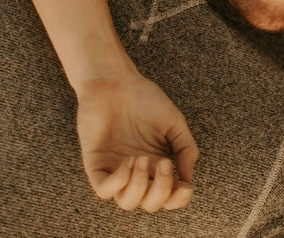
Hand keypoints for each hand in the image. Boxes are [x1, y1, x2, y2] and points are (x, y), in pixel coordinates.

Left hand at [75, 69, 198, 212]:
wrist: (115, 80)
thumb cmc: (144, 98)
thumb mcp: (174, 122)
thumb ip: (185, 148)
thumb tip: (188, 177)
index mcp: (157, 164)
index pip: (168, 196)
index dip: (178, 200)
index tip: (185, 186)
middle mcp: (137, 172)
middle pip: (150, 204)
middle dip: (161, 191)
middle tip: (164, 164)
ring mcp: (115, 169)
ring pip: (127, 202)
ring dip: (139, 186)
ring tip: (141, 159)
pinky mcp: (96, 164)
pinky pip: (103, 190)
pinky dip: (118, 183)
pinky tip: (127, 161)